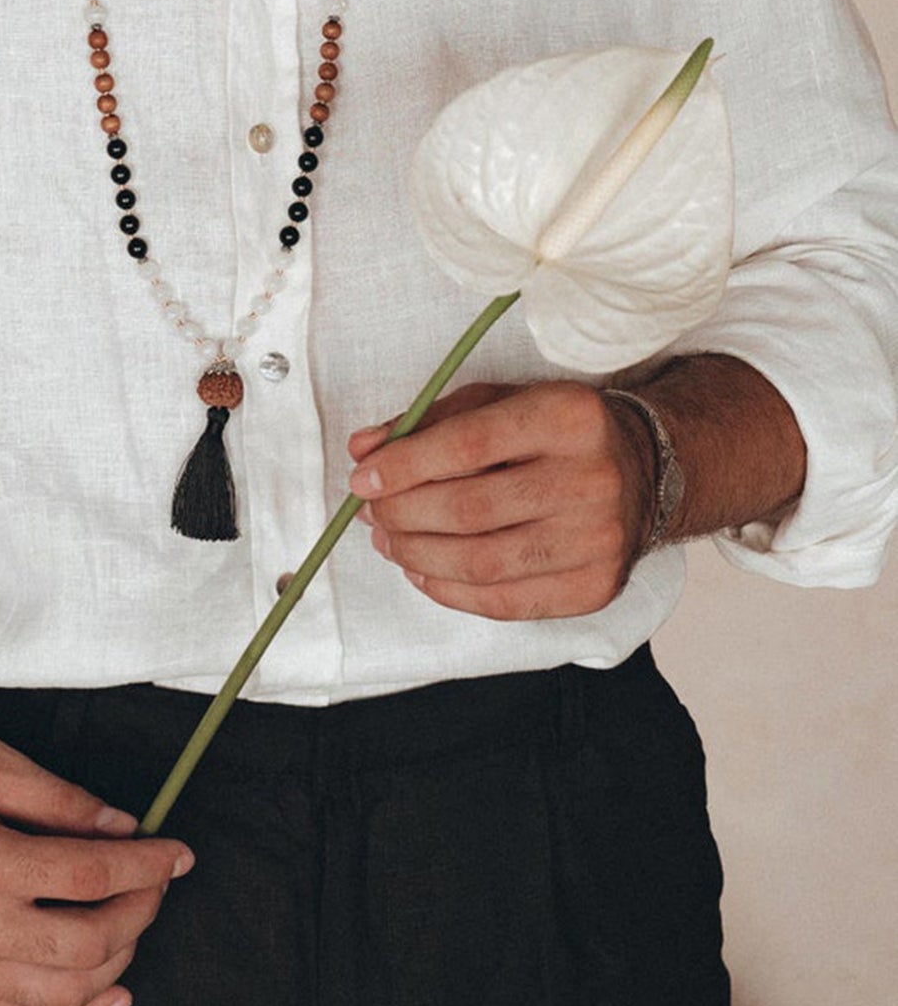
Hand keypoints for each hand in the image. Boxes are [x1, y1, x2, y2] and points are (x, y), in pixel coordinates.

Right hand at [0, 733, 194, 1005]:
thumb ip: (57, 796)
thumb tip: (124, 827)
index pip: (87, 876)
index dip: (146, 865)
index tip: (178, 852)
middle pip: (87, 943)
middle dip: (140, 911)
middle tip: (155, 880)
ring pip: (65, 995)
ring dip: (119, 961)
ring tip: (134, 919)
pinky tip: (113, 991)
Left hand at [346, 378, 655, 621]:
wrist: (644, 471)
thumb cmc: (553, 432)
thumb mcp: (499, 403)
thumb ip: (429, 421)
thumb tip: (363, 451)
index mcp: (569, 417)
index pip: (470, 445)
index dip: (405, 466)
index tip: (363, 478)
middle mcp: (592, 479)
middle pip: (470, 509)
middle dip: (403, 514)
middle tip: (371, 513)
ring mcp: (599, 540)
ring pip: (482, 562)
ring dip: (417, 555)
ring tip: (388, 540)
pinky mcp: (596, 587)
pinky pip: (505, 602)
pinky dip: (450, 591)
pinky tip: (422, 570)